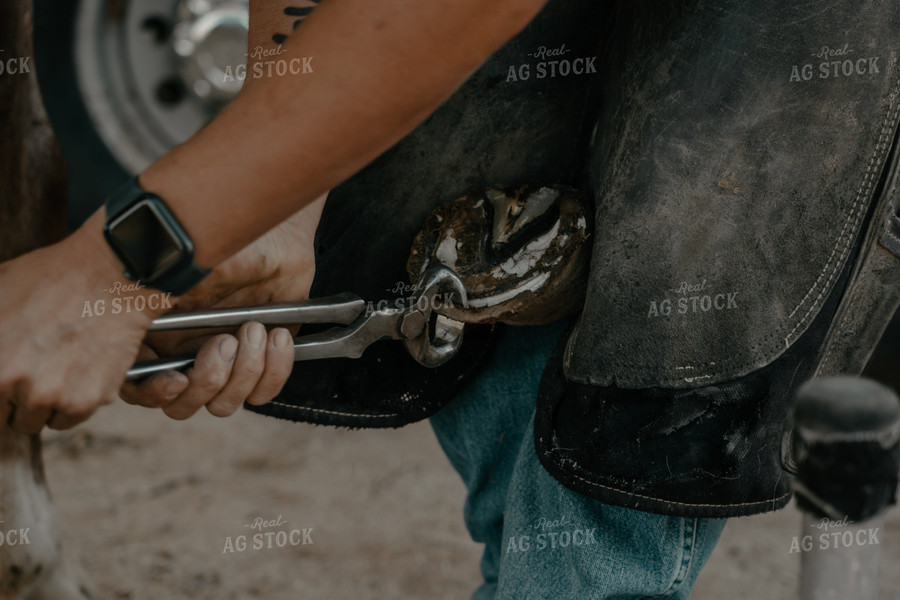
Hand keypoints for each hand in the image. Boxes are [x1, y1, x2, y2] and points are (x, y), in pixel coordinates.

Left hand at [0, 213, 163, 432]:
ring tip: (60, 368)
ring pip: (42, 421)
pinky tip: (81, 369)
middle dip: (18, 401)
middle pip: (10, 419)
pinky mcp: (89, 399)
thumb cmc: (48, 278)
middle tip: (36, 371)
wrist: (108, 273)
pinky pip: (73, 417)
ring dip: (48, 403)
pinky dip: (76, 400)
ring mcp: (54, 396)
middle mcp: (17, 387)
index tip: (7, 388)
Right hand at [119, 194, 324, 419]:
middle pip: (181, 405)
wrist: (276, 234)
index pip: (136, 385)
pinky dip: (274, 372)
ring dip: (243, 373)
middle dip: (207, 380)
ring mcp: (223, 362)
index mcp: (153, 335)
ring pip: (222, 404)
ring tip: (255, 330)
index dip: (152, 392)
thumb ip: (158, 299)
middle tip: (225, 341)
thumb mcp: (184, 265)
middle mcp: (184, 354)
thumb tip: (139, 326)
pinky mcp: (260, 363)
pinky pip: (262, 393)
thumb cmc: (225, 242)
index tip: (177, 379)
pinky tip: (278, 336)